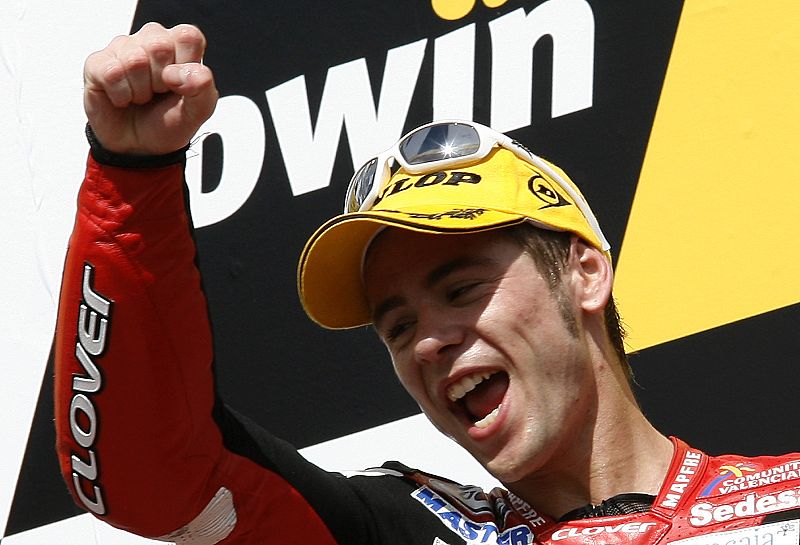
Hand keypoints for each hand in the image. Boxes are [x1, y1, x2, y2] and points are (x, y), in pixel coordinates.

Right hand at [83, 22, 217, 154]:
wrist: (139, 147)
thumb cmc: (168, 121)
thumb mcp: (197, 112)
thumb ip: (203, 89)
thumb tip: (187, 73)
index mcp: (180, 46)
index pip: (188, 36)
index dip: (186, 65)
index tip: (181, 84)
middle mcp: (151, 40)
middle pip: (159, 45)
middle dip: (162, 81)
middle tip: (158, 92)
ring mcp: (122, 48)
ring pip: (134, 60)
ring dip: (141, 90)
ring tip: (141, 96)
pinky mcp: (97, 62)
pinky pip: (111, 73)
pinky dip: (121, 96)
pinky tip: (123, 98)